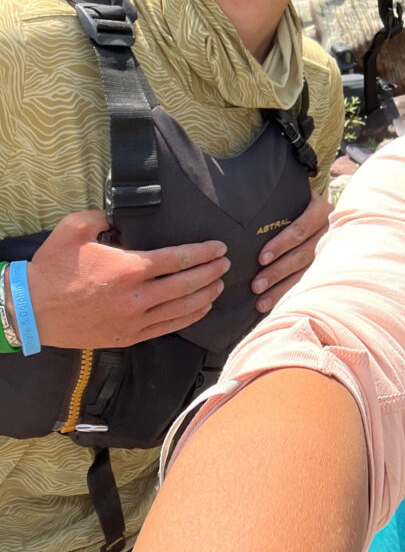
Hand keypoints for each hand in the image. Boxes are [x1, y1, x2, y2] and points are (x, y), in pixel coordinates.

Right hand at [27, 210, 229, 348]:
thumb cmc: (53, 268)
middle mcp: (137, 297)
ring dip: (205, 295)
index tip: (220, 247)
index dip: (204, 252)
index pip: (178, 259)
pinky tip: (200, 308)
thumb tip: (121, 215)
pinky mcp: (127, 337)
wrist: (30, 310)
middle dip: (211, 272)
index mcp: (130, 268)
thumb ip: (103, 215)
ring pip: (182, 309)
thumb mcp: (75, 228)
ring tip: (220, 283)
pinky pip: (167, 328)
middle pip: (187, 284)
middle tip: (226, 263)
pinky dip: (189, 318)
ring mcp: (133, 320)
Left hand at [251, 189, 331, 311]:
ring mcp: (331, 251)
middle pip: (303, 255)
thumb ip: (276, 202)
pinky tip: (276, 307)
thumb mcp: (294, 196)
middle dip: (278, 272)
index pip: (300, 230)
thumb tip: (241, 210)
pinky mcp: (329, 267)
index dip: (281, 244)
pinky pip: (310, 284)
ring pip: (306, 273)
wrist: (323, 211)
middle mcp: (330, 232)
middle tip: (256, 285)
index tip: (261, 258)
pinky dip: (291, 295)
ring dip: (282, 289)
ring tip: (261, 302)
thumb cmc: (299, 204)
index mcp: (320, 211)